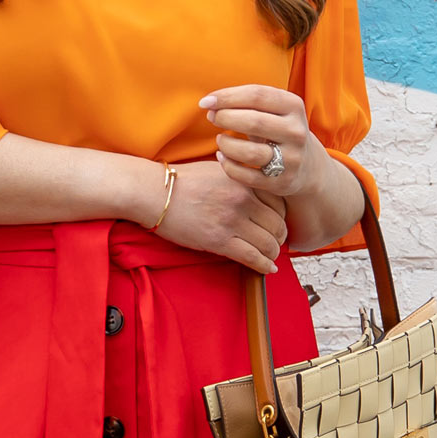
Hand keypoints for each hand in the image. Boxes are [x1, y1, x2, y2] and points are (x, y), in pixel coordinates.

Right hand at [158, 157, 286, 273]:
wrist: (154, 192)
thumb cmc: (182, 181)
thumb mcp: (219, 168)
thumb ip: (241, 178)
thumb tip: (257, 192)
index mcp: (244, 180)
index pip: (280, 202)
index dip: (282, 216)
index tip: (277, 223)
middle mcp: (243, 199)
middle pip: (278, 224)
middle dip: (280, 237)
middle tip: (276, 243)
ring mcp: (232, 220)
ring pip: (269, 243)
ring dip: (273, 253)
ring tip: (270, 257)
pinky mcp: (219, 241)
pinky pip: (252, 257)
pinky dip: (264, 266)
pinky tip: (268, 269)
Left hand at [202, 85, 322, 198]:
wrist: (307, 166)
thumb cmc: (277, 130)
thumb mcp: (272, 110)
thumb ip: (246, 103)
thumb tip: (209, 102)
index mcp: (294, 106)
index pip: (256, 95)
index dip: (227, 96)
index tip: (205, 101)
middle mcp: (296, 132)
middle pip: (253, 121)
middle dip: (225, 118)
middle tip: (211, 117)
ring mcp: (291, 159)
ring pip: (249, 152)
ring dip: (226, 144)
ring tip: (219, 139)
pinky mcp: (281, 181)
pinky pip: (246, 176)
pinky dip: (228, 166)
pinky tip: (222, 157)